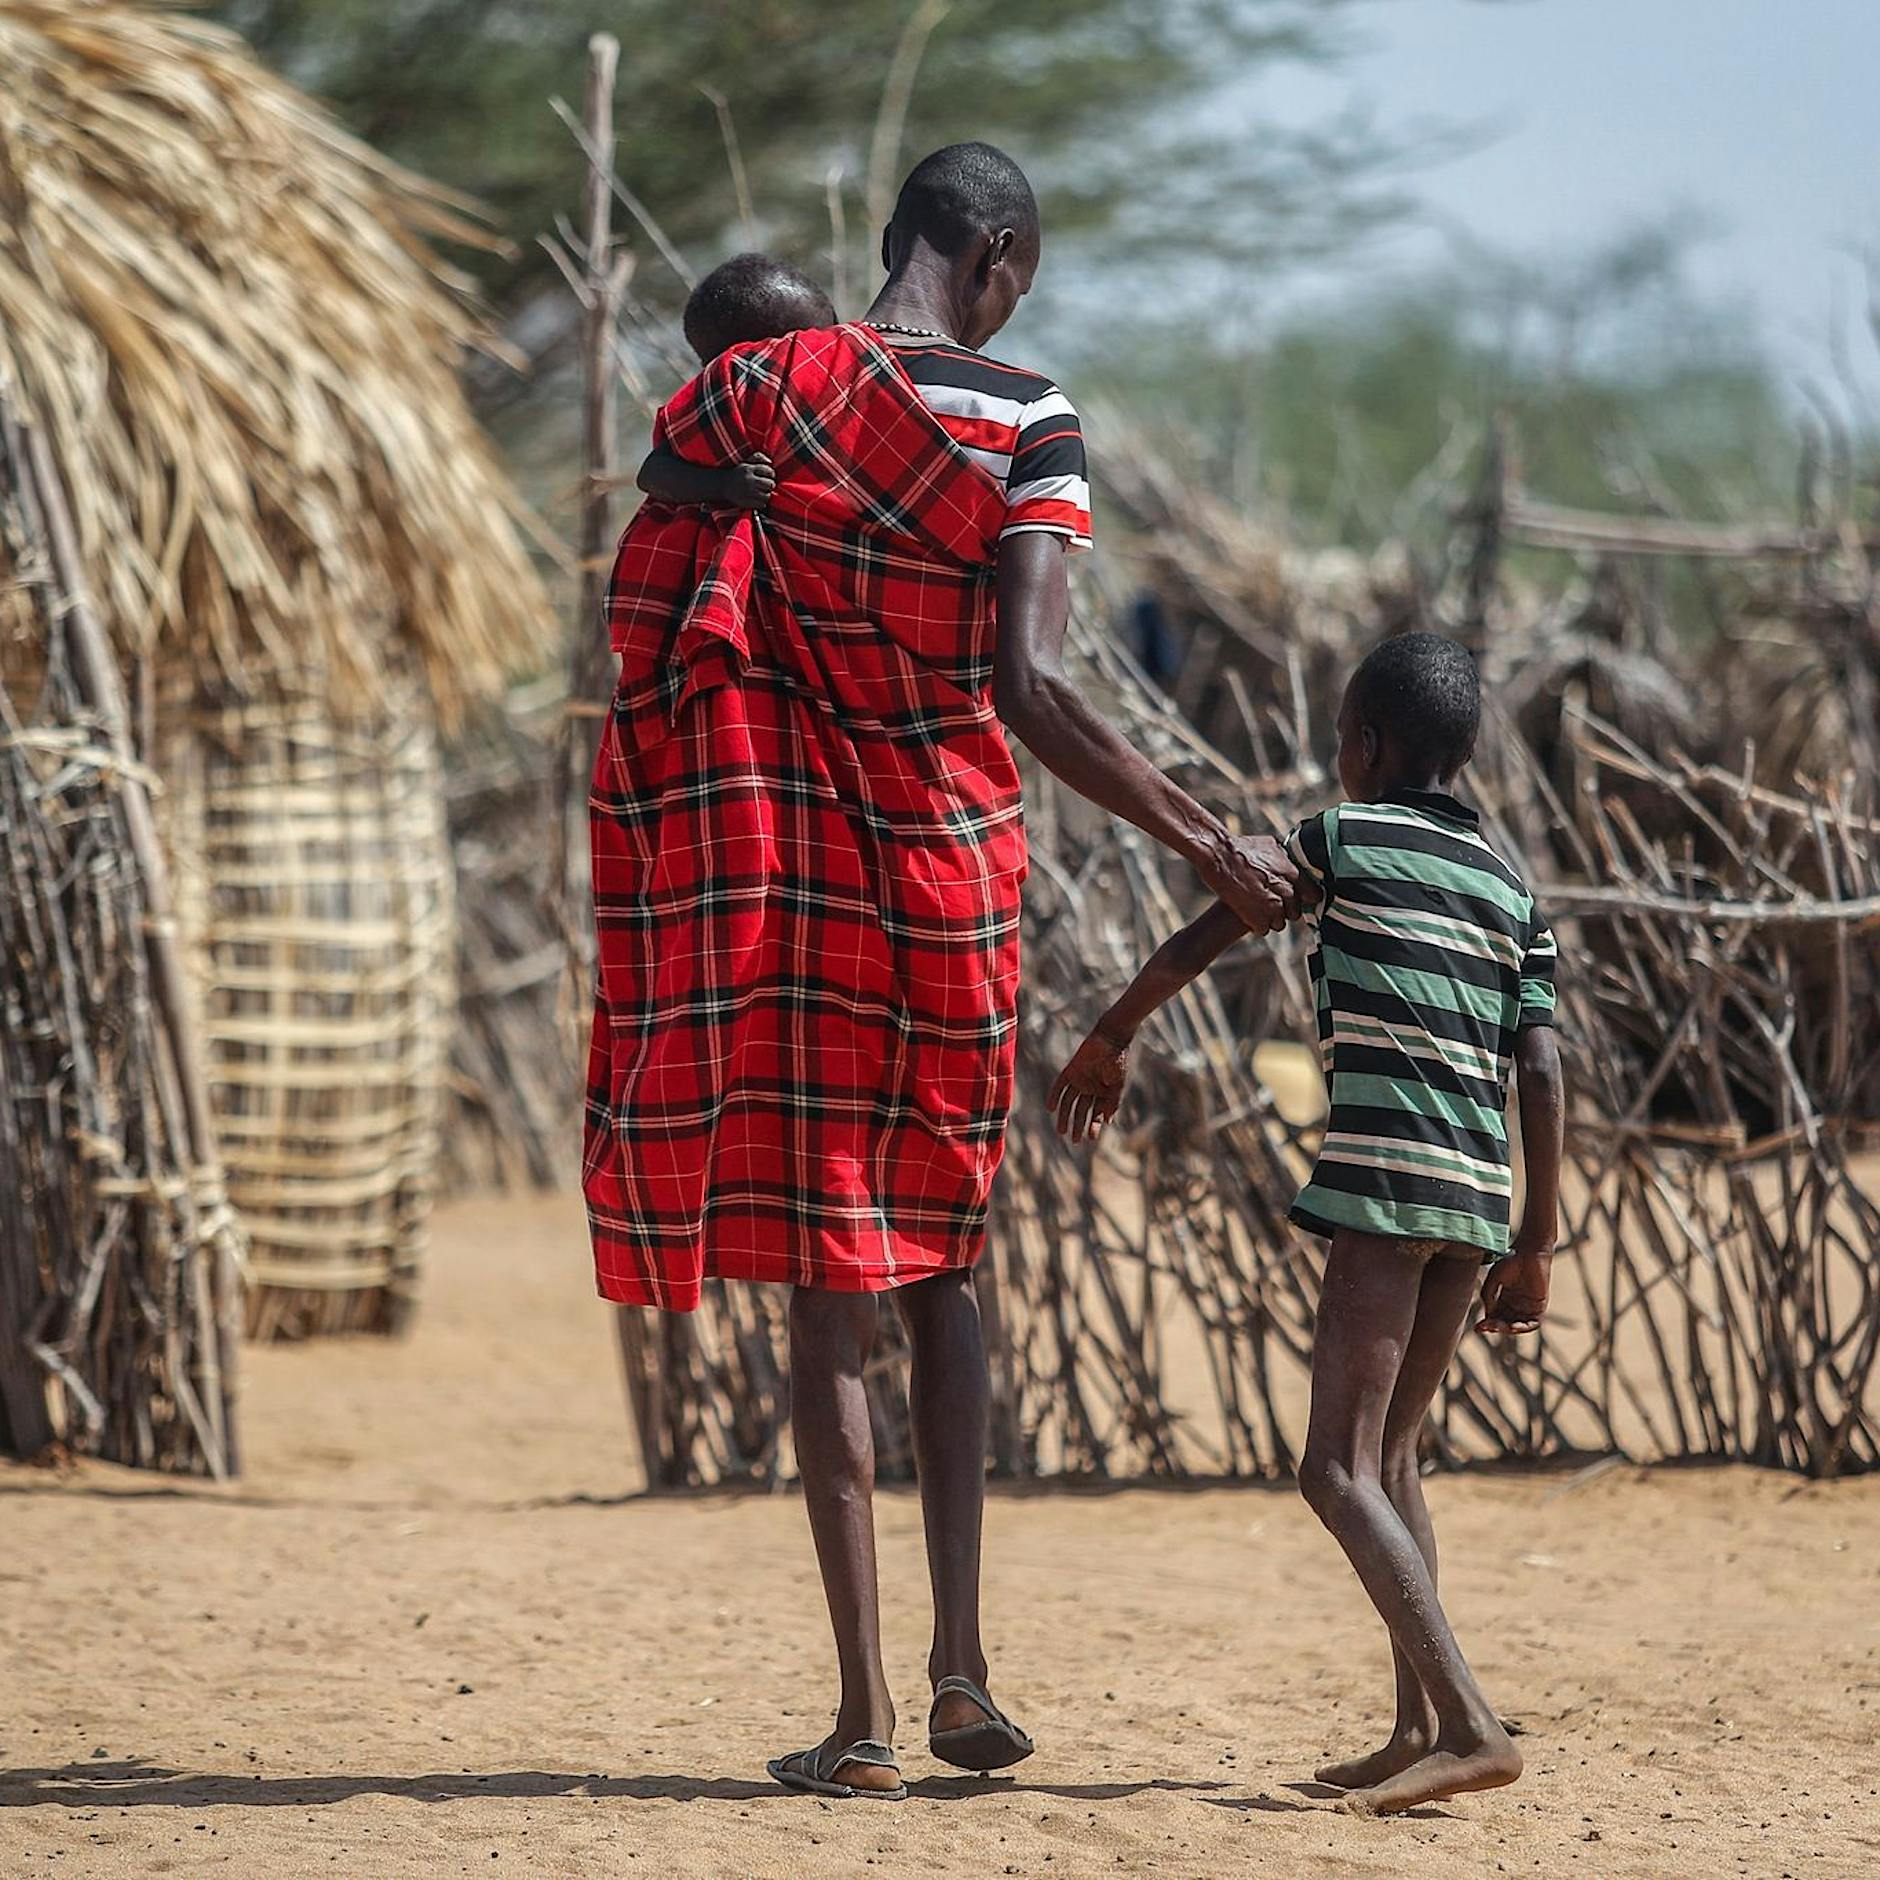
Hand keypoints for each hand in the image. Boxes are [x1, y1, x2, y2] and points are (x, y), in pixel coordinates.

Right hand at [723, 452, 775, 509]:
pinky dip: (761, 504)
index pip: (769, 471)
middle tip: (766, 486)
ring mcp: (747, 492)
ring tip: (761, 493)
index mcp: (748, 468)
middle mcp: (748, 479)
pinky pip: (761, 505)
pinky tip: (757, 500)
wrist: (721, 484)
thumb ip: (758, 457)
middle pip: (770, 484)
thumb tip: (769, 461)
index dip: (771, 475)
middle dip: (770, 485)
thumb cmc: (736, 473)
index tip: (768, 477)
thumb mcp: (745, 462)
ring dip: (766, 495)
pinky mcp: (745, 502)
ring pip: (767, 496)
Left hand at [1048, 1028, 1131, 1143]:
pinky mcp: (1070, 1070)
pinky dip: (1054, 1096)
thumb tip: (1108, 1122)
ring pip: (1069, 1102)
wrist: (1111, 1038)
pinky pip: (1059, 1086)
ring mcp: (1079, 1080)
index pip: (1096, 1113)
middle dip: (1078, 1125)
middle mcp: (1090, 1088)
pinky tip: (1051, 1109)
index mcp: (1103, 1092)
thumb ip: (1112, 1102)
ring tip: (1062, 1131)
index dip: (1093, 1126)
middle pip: (1081, 1110)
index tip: (1091, 1139)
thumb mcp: (1118, 1085)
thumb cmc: (1118, 1061)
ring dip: (1065, 1116)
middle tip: (1075, 1140)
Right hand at [1196, 832, 1304, 935]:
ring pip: (1280, 924)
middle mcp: (1286, 892)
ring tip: (1259, 910)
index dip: (1306, 898)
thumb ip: (1284, 857)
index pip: (1314, 895)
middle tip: (1272, 903)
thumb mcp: (1270, 844)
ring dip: (1271, 919)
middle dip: (1286, 909)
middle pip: (1295, 912)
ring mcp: (1272, 907)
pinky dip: (1257, 925)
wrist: (1219, 855)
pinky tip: (1250, 915)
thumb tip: (1290, 859)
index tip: (1300, 898)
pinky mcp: (1256, 919)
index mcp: (1292, 874)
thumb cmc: (1241, 848)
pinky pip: (1264, 930)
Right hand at [1478, 1243, 1552, 1336]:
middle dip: (1496, 1327)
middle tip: (1488, 1327)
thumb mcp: (1494, 1279)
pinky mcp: (1539, 1307)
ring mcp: (1526, 1307)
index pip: (1493, 1317)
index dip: (1486, 1324)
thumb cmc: (1510, 1261)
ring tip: (1502, 1328)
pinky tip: (1515, 1327)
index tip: (1477, 1328)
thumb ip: (1488, 1295)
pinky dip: (1524, 1327)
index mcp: (1501, 1300)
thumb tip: (1487, 1313)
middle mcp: (1513, 1306)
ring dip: (1509, 1330)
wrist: (1530, 1252)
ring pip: (1517, 1326)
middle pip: (1504, 1323)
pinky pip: (1533, 1323)